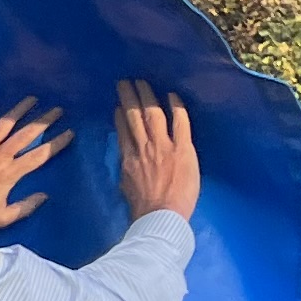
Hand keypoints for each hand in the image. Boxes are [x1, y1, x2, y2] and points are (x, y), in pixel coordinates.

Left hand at [0, 97, 67, 227]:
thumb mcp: (2, 218)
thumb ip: (25, 207)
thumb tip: (44, 196)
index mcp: (10, 173)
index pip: (39, 155)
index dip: (56, 143)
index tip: (69, 132)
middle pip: (26, 134)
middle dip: (43, 120)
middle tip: (57, 109)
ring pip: (4, 124)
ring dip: (19, 110)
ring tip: (31, 99)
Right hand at [116, 79, 199, 217]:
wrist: (159, 218)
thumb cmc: (143, 211)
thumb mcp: (126, 189)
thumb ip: (128, 172)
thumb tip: (127, 165)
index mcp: (128, 160)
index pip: (123, 132)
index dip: (120, 116)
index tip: (118, 106)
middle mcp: (142, 149)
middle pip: (133, 117)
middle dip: (128, 97)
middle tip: (124, 82)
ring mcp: (162, 147)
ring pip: (152, 114)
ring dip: (147, 96)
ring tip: (143, 82)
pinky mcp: (182, 149)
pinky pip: (179, 122)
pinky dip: (176, 107)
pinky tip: (173, 95)